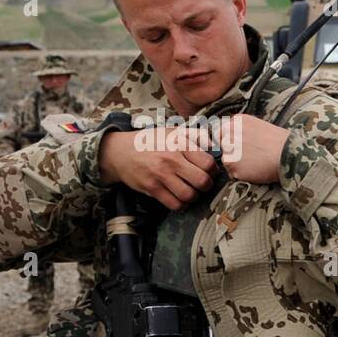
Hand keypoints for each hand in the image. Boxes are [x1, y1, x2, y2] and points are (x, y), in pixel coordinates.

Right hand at [98, 126, 216, 210]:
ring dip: (194, 196)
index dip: (213, 170)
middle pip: (202, 181)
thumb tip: (216, 146)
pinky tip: (180, 197)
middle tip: (202, 183)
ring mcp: (160, 175)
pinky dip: (181, 204)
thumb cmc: (152, 142)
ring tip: (190, 189)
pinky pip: (175, 204)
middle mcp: (171, 159)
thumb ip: (196, 137)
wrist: (120, 151)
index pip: (208, 163)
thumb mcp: (173, 132)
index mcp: (179, 143)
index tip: (209, 170)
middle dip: (206, 185)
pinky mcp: (152, 188)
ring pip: (190, 195)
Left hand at [212, 114, 288, 183]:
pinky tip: (256, 170)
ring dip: (237, 164)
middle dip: (231, 152)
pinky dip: (243, 175)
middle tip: (250, 157)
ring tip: (256, 163)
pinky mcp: (232, 164)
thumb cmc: (281, 142)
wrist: (290, 154)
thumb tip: (232, 139)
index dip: (229, 141)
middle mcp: (229, 132)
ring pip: (226, 160)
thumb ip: (242, 130)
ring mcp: (229, 148)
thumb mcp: (260, 126)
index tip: (241, 147)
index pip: (221, 131)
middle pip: (222, 146)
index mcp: (236, 121)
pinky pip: (232, 174)